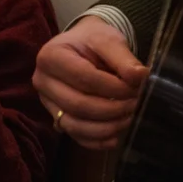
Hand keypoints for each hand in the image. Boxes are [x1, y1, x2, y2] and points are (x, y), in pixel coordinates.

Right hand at [32, 16, 145, 149]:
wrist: (82, 47)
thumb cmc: (92, 41)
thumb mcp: (108, 40)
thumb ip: (124, 59)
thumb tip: (141, 77)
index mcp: (50, 57)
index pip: (84, 78)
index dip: (113, 87)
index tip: (137, 88)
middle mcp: (42, 81)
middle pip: (78, 105)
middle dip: (112, 109)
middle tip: (136, 105)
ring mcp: (47, 103)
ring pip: (75, 125)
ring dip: (106, 127)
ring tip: (129, 119)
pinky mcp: (56, 118)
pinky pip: (75, 136)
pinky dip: (97, 141)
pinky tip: (116, 136)